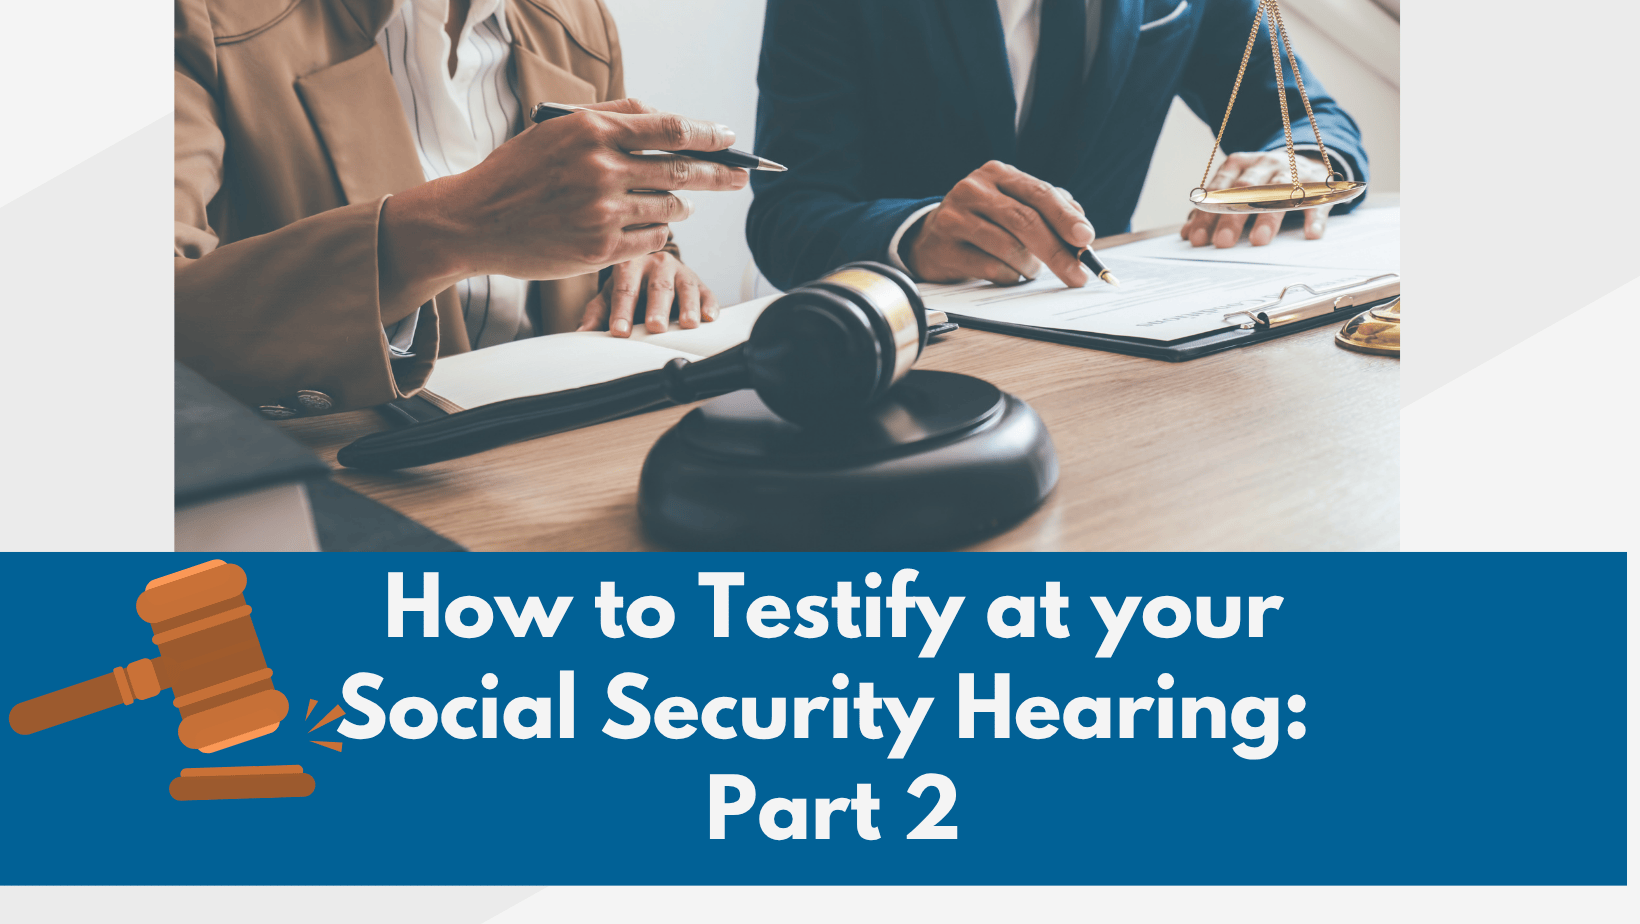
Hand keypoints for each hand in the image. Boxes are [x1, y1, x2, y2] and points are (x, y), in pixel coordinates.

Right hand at [377, 99, 747, 316]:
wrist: (474, 221)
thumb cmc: (518, 172)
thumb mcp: (556, 130)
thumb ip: (610, 118)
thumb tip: (664, 118)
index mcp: (591, 131)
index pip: (668, 128)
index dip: (707, 134)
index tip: (730, 138)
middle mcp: (600, 169)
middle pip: (680, 169)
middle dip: (718, 173)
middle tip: (742, 176)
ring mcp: (601, 212)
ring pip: (669, 208)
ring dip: (681, 205)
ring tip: (682, 203)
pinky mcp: (600, 249)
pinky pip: (652, 240)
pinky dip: (658, 233)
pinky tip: (651, 226)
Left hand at [578, 250, 718, 335]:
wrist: (652, 265)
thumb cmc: (628, 284)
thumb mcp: (609, 294)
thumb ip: (597, 312)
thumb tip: (583, 333)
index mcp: (630, 264)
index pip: (624, 289)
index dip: (622, 311)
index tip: (619, 331)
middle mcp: (657, 264)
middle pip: (657, 287)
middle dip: (657, 308)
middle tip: (655, 326)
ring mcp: (680, 272)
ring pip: (685, 287)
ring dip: (687, 306)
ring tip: (688, 324)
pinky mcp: (699, 283)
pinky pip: (706, 292)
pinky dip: (710, 305)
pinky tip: (709, 317)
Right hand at [905, 161, 1094, 286]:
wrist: (929, 238)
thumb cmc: (984, 221)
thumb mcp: (1013, 204)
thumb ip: (1048, 210)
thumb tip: (1082, 231)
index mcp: (997, 173)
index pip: (1038, 192)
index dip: (1065, 216)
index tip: (1085, 238)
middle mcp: (973, 189)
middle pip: (1025, 220)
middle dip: (1057, 252)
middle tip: (1076, 275)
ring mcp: (955, 217)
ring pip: (1009, 247)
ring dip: (1030, 266)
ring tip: (1031, 269)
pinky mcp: (944, 248)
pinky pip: (990, 268)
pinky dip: (1008, 277)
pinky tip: (1008, 274)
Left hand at [1181, 151, 1331, 247]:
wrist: (1303, 160)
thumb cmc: (1260, 182)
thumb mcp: (1235, 188)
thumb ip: (1212, 209)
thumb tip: (1187, 233)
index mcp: (1238, 165)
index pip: (1218, 189)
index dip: (1207, 214)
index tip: (1197, 238)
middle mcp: (1263, 165)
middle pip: (1246, 190)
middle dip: (1233, 217)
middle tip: (1223, 242)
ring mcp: (1291, 171)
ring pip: (1278, 192)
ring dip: (1268, 217)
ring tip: (1258, 240)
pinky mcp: (1316, 182)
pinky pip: (1315, 200)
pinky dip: (1313, 216)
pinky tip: (1310, 234)